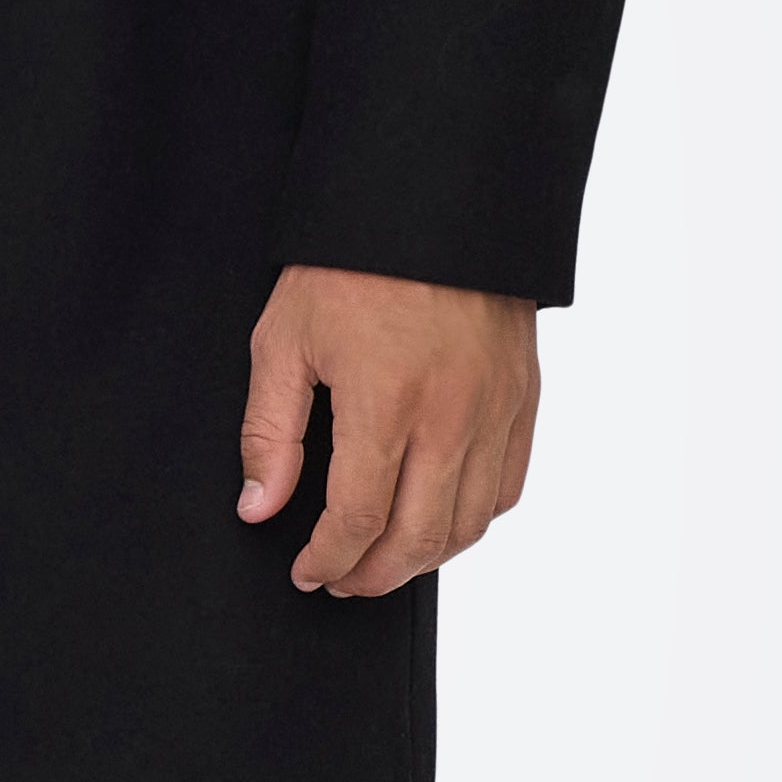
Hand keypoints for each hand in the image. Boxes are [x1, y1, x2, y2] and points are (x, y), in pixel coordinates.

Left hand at [236, 267, 541, 596]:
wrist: (433, 200)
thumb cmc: (351, 262)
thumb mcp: (284, 338)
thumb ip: (270, 432)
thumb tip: (260, 508)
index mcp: (385, 403)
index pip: (359, 520)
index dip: (329, 561)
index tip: (307, 572)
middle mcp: (450, 416)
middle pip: (418, 538)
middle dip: (373, 576)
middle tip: (341, 581)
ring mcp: (495, 409)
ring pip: (470, 523)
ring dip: (425, 558)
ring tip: (385, 560)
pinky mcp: (522, 396)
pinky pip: (507, 486)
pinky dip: (474, 520)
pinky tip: (439, 519)